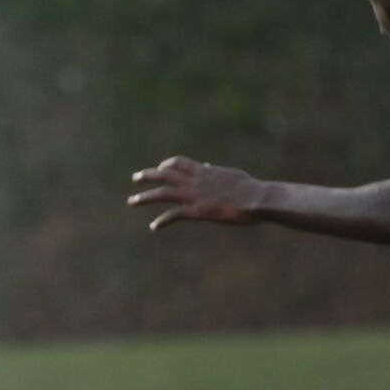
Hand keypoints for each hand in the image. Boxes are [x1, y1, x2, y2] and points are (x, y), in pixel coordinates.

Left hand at [127, 156, 263, 229]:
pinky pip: (174, 215)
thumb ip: (214, 171)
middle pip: (165, 174)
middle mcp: (196, 180)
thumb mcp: (229, 174)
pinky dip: (162, 220)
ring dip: (145, 197)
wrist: (257, 198)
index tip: (159, 168)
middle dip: (148, 175)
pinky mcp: (197, 211)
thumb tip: (208, 166)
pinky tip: (154, 226)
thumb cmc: (250, 188)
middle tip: (135, 178)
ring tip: (131, 202)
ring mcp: (195, 195)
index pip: (179, 162)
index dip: (166, 165)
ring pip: (163, 193)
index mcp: (205, 171)